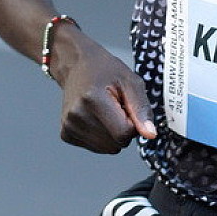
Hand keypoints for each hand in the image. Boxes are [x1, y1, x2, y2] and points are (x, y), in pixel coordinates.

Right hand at [53, 30, 155, 153]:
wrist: (76, 65)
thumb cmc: (105, 70)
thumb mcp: (130, 81)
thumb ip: (141, 109)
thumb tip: (150, 134)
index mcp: (92, 100)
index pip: (124, 134)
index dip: (133, 124)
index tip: (128, 108)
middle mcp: (76, 116)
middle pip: (116, 145)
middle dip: (124, 130)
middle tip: (117, 107)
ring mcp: (69, 126)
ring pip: (107, 149)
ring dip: (113, 134)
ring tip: (107, 111)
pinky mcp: (66, 134)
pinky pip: (96, 148)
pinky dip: (102, 136)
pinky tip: (97, 117)